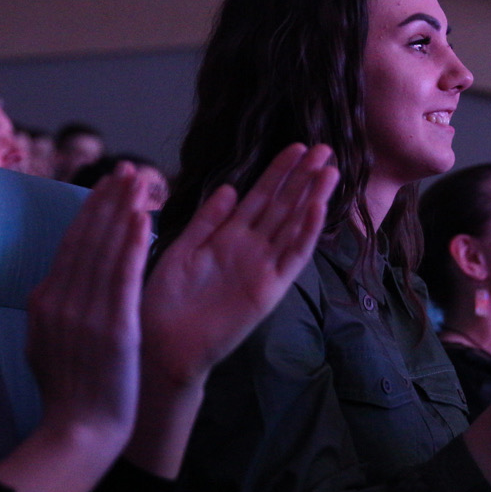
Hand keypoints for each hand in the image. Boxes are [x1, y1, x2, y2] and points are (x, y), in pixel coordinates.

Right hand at [24, 165, 152, 441]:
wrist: (77, 432)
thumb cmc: (70, 395)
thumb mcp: (46, 344)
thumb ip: (52, 312)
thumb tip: (51, 289)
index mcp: (45, 301)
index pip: (70, 244)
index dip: (90, 210)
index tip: (107, 184)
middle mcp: (61, 299)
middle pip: (86, 237)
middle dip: (107, 198)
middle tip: (127, 168)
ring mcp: (85, 312)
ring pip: (105, 249)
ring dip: (123, 209)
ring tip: (139, 179)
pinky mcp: (112, 326)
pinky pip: (124, 276)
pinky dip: (132, 244)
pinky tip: (143, 218)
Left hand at [140, 144, 337, 397]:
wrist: (160, 345)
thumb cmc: (163, 302)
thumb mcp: (182, 250)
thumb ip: (206, 221)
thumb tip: (230, 189)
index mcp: (228, 238)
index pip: (260, 197)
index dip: (278, 172)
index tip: (296, 146)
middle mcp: (250, 250)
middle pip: (283, 207)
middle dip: (303, 178)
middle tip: (324, 149)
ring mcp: (262, 269)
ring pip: (293, 227)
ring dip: (312, 199)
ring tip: (330, 171)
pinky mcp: (268, 290)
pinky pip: (291, 258)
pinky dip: (306, 233)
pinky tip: (317, 208)